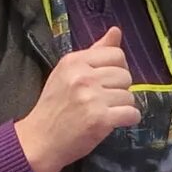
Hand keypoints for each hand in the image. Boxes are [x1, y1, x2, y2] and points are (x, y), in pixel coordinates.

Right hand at [15, 26, 139, 171]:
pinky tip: (115, 122)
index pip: (116, 54)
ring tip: (105, 112)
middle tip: (104, 100)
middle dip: (119, 89)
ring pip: (129, 96)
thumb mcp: (68, 72)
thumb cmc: (54, 106)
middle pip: (125, 75)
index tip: (107, 81)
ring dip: (122, 106)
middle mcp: (83, 76)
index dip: (118, 68)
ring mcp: (92, 98)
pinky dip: (128, 119)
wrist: (40, 140)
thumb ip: (94, 52)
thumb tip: (116, 31)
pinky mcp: (100, 119)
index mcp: (74, 61)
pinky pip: (132, 113)